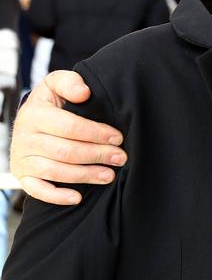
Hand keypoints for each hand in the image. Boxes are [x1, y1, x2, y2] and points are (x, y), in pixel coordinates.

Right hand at [10, 70, 126, 204]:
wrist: (29, 120)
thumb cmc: (52, 102)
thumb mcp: (57, 84)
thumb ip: (70, 82)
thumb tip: (84, 92)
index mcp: (35, 113)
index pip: (69, 126)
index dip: (96, 133)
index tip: (118, 138)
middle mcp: (24, 137)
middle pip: (65, 151)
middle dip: (97, 155)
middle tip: (120, 158)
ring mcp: (22, 158)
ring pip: (55, 171)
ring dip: (85, 175)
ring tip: (109, 175)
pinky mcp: (22, 175)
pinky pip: (37, 190)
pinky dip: (57, 196)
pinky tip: (77, 197)